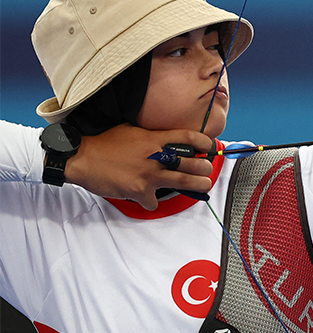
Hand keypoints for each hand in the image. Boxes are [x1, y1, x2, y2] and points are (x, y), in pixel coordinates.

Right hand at [65, 124, 214, 209]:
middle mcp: (156, 156)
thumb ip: (151, 135)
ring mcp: (149, 174)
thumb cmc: (105, 143)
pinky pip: (154, 202)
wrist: (82, 158)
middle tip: (208, 170)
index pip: (188, 137)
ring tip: (203, 185)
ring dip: (196, 185)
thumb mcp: (132, 130)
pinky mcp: (139, 191)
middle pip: (192, 163)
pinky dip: (152, 202)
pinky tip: (148, 199)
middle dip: (205, 168)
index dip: (204, 142)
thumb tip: (164, 139)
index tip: (211, 146)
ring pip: (183, 182)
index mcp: (154, 138)